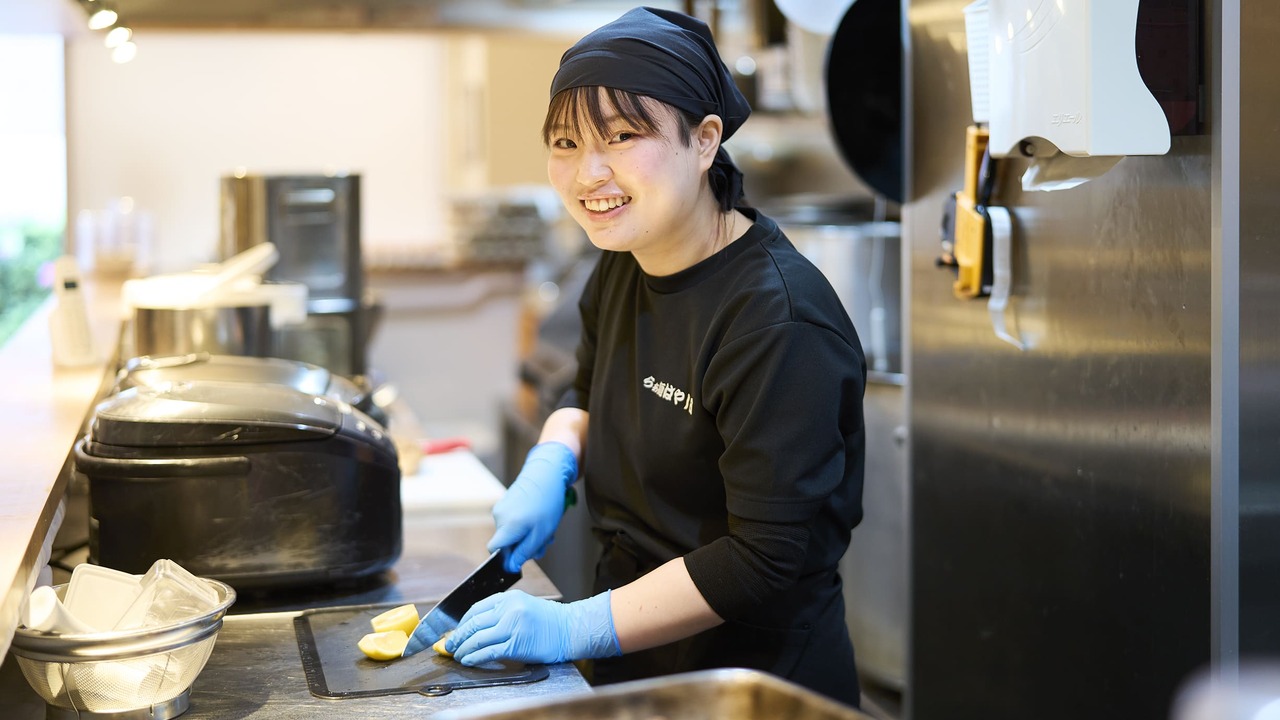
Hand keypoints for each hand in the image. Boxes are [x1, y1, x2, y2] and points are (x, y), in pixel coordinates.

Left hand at [445, 590, 620, 666]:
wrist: (571, 629)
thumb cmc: (549, 620)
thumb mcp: (523, 606)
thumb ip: (501, 613)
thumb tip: (476, 628)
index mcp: (508, 598)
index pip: (476, 608)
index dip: (462, 622)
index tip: (456, 631)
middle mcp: (509, 609)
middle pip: (474, 623)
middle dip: (458, 636)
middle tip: (449, 645)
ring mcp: (512, 626)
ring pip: (478, 638)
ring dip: (464, 649)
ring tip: (458, 656)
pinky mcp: (516, 643)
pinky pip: (489, 651)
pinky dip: (476, 657)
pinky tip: (469, 660)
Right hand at [488, 442, 576, 572]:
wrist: (547, 472)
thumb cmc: (546, 502)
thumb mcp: (541, 533)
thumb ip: (524, 551)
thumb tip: (511, 566)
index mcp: (506, 526)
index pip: (494, 550)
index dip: (505, 558)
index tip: (520, 558)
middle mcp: (499, 517)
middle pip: (506, 542)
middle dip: (525, 546)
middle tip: (544, 542)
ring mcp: (502, 508)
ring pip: (512, 532)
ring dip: (529, 535)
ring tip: (546, 528)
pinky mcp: (507, 502)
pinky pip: (513, 521)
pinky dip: (526, 524)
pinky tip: (540, 518)